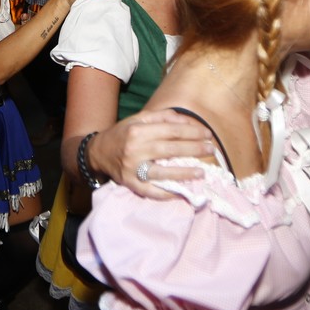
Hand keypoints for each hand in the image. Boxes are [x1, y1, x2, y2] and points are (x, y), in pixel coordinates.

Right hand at [88, 109, 217, 199]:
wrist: (98, 153)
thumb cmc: (123, 134)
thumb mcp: (139, 119)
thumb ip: (162, 117)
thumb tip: (186, 121)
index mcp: (138, 130)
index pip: (171, 131)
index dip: (192, 132)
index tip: (207, 134)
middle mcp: (135, 149)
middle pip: (170, 149)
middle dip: (194, 149)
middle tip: (211, 150)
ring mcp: (133, 169)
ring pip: (163, 172)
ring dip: (185, 173)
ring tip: (202, 172)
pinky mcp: (131, 184)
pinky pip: (152, 191)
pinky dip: (168, 192)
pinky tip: (183, 191)